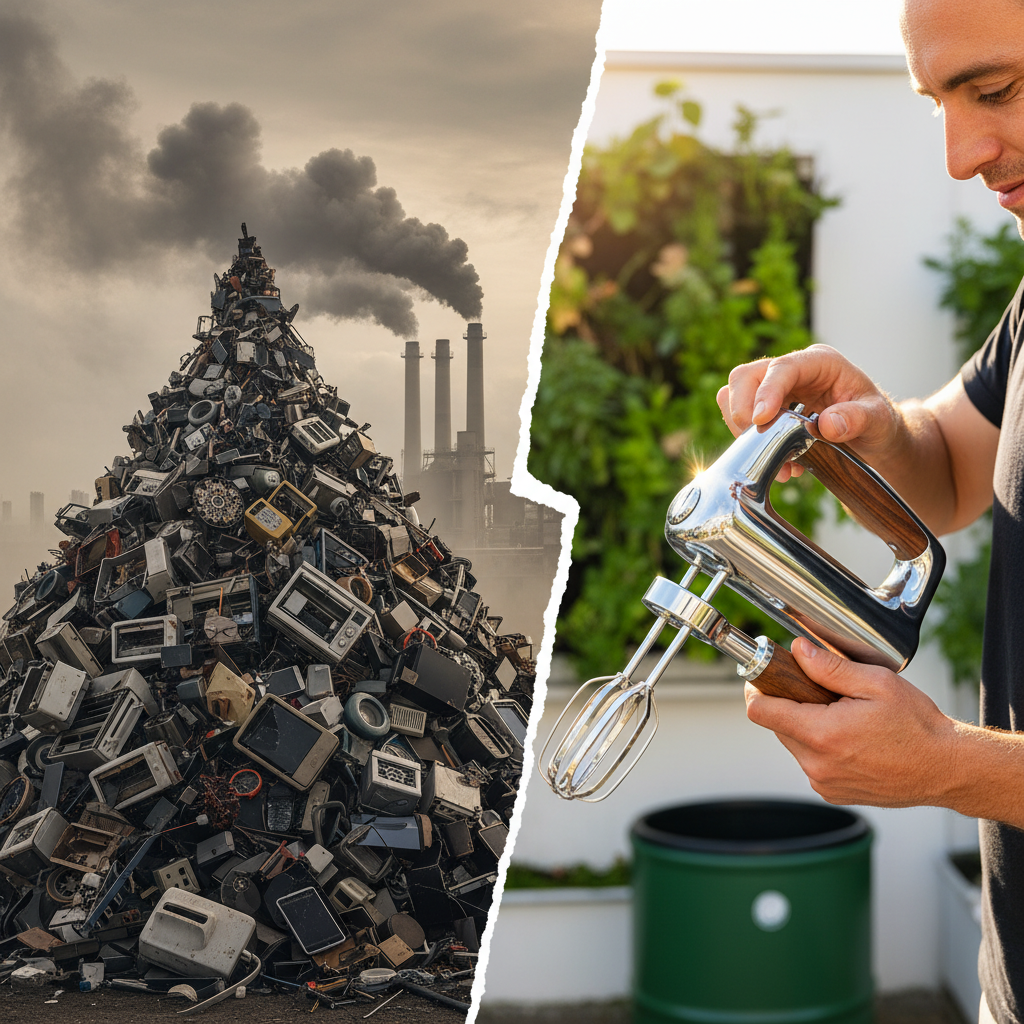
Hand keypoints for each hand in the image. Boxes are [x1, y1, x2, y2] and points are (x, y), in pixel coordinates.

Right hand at [716, 344, 899, 481]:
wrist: (872, 437)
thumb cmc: (877, 423)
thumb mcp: (878, 421)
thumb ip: (857, 419)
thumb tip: (828, 424)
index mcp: (821, 363)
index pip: (782, 367)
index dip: (767, 392)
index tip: (760, 420)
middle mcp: (794, 370)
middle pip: (746, 376)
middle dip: (743, 409)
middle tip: (756, 439)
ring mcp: (776, 388)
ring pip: (735, 395)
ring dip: (742, 428)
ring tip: (772, 457)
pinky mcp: (767, 407)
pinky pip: (741, 418)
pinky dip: (749, 441)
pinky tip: (779, 462)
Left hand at [744, 638, 957, 807]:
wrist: (947, 768)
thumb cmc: (917, 725)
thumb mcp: (875, 683)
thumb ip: (830, 667)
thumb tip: (798, 650)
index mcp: (822, 735)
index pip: (761, 711)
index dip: (758, 688)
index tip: (766, 675)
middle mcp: (817, 764)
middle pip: (777, 725)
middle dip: (790, 703)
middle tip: (819, 690)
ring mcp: (824, 783)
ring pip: (794, 743)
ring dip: (806, 725)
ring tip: (841, 715)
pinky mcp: (833, 792)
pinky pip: (811, 761)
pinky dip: (820, 746)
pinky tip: (850, 738)